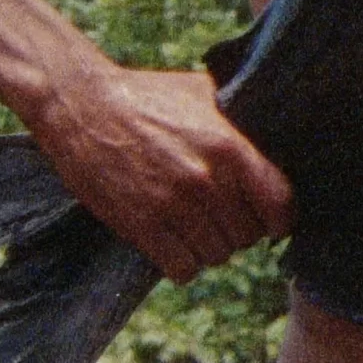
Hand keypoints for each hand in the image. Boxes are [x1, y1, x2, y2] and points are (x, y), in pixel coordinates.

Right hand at [35, 67, 293, 282]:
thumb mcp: (205, 93)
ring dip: (210, 247)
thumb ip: (242, 118)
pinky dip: (182, 263)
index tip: (272, 219)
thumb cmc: (149, 96)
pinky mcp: (141, 225)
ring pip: (217, 256)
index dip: (280, 218)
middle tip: (221, 216)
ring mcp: (173, 205)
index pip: (280, 205)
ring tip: (196, 227)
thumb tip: (278, 134)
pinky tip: (174, 242)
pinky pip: (182, 269)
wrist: (82, 106)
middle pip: (248, 236)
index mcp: (230, 147)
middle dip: (239, 230)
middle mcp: (207, 180)